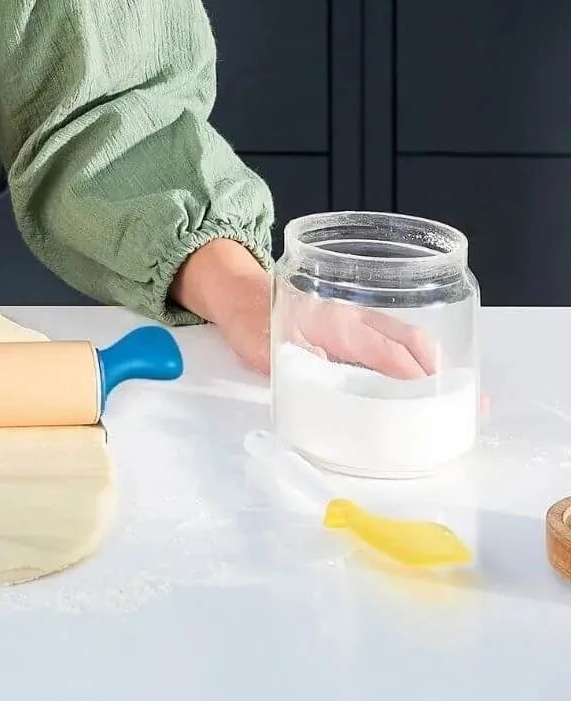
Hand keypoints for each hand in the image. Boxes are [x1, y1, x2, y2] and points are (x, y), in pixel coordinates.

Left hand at [171, 238, 438, 379]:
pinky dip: (420, 358)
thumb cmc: (251, 324)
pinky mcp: (361, 323)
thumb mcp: (265, 353)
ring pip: (409, 336)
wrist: (239, 294)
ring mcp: (361, 316)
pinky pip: (398, 336)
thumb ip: (296, 374)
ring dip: (433, 366)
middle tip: (461, 406)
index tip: (432, 403)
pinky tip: (432, 381)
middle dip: (436, 373)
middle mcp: (354, 314)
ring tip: (456, 399)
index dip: (410, 378)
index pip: (383, 352)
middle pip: (409, 340)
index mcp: (333, 322)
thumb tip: (326, 399)